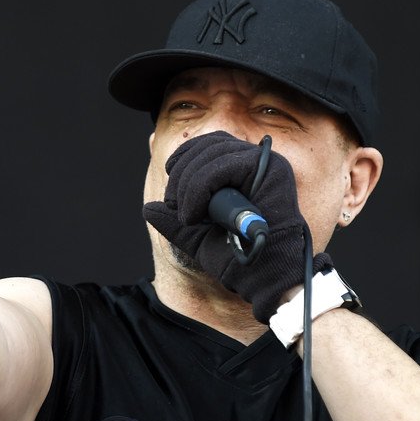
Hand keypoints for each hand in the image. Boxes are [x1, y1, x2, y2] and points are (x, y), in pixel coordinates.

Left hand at [142, 131, 329, 322]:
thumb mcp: (195, 235)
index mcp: (242, 167)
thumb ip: (173, 220)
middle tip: (175, 209)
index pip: (206, 144)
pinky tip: (195, 215)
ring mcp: (265, 162)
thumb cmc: (235, 257)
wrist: (259, 276)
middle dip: (180, 177)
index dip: (182, 159)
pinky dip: (200, 189)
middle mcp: (256, 159)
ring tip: (188, 217)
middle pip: (206, 145)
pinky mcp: (271, 169)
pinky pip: (223, 166)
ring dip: (188, 187)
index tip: (171, 193)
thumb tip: (148, 209)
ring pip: (211, 154)